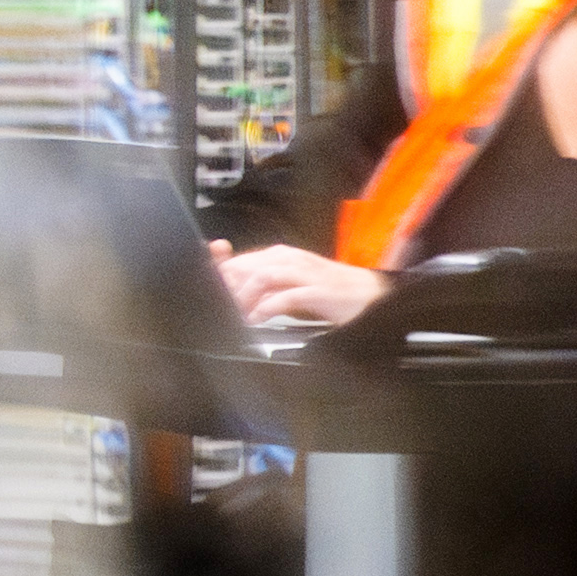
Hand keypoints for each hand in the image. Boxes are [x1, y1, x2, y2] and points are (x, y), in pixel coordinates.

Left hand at [210, 242, 381, 327]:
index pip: (238, 261)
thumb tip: (233, 294)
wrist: (369, 295)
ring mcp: (304, 274)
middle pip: (245, 268)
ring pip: (262, 278)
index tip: (208, 293)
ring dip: (245, 299)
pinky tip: (259, 319)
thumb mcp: (289, 284)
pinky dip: (268, 308)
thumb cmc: (327, 291)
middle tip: (220, 309)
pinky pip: (287, 296)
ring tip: (238, 316)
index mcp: (280, 256)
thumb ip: (263, 286)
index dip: (219, 277)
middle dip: (228, 290)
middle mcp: (289, 260)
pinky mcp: (318, 291)